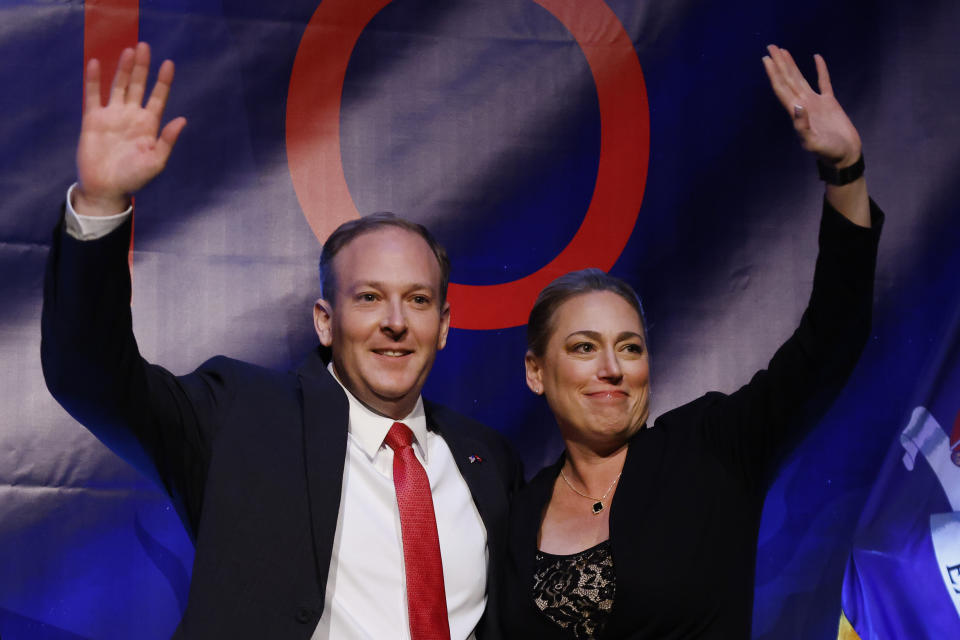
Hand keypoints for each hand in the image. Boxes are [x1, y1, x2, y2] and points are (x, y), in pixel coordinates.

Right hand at [75, 42, 186, 215]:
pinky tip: (97, 63)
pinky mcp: (93, 119)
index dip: (163, 81)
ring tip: (128, 50)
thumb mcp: (156, 161)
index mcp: (149, 125)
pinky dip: (94, 80)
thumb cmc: (134, 177)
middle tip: (145, 46)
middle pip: (137, 85)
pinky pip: (93, 95)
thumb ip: (167, 140)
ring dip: (123, 69)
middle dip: (142, 67)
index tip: (169, 63)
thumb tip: (182, 119)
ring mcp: (112, 116)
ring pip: (118, 86)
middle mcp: (131, 116)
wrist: (106, 188)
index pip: (158, 97)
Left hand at [762, 45, 860, 167]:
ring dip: (792, 65)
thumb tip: (797, 106)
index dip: (773, 73)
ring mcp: (816, 103)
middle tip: (770, 47)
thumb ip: (803, 126)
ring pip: (800, 79)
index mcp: (796, 113)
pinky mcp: (830, 103)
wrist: (845, 155)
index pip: (781, 88)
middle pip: (787, 79)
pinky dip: (820, 70)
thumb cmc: (828, 152)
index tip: (766, 59)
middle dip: (779, 64)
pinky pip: (824, 82)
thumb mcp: (813, 142)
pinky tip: (816, 58)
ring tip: (784, 51)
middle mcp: (803, 105)